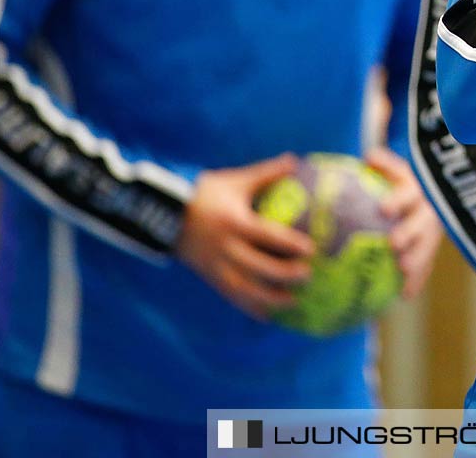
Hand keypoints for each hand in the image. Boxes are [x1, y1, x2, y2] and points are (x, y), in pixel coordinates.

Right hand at [176, 154, 313, 319]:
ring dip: (268, 298)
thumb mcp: (235, 181)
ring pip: (244, 288)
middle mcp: (224, 247)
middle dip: (283, 274)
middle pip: (257, 266)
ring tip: (293, 302)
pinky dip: (249, 307)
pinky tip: (267, 317)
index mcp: (234, 223)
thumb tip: (296, 159)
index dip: (288, 244)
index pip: (265, 236)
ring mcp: (215, 265)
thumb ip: (266, 173)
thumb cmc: (205, 193)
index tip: (311, 250)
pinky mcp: (209, 277)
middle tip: (308, 276)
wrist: (163, 213)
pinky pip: (231, 296)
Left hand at [365, 148, 441, 299]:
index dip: (397, 200)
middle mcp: (429, 212)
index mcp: (417, 191)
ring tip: (403, 271)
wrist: (432, 197)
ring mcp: (432, 233)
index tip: (383, 208)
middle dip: (410, 232)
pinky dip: (417, 281)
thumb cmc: (401, 183)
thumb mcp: (396, 170)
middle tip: (393, 243)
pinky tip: (404, 295)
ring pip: (427, 247)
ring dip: (417, 259)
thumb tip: (368, 156)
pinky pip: (426, 267)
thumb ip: (384, 163)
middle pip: (421, 223)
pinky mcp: (431, 250)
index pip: (408, 194)